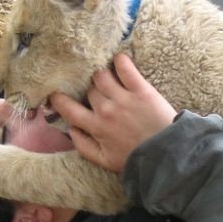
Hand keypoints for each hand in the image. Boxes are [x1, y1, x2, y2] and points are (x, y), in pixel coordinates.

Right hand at [50, 53, 176, 172]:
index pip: (68, 108)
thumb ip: (84, 147)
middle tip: (94, 87)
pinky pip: (125, 67)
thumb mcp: (105, 161)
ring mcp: (123, 98)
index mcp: (96, 127)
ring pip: (101, 75)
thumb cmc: (136, 159)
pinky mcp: (141, 89)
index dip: (58, 99)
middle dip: (88, 87)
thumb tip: (71, 130)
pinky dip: (120, 60)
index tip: (55, 93)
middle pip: (88, 89)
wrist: (167, 154)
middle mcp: (106, 109)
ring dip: (101, 73)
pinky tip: (119, 60)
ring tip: (106, 74)